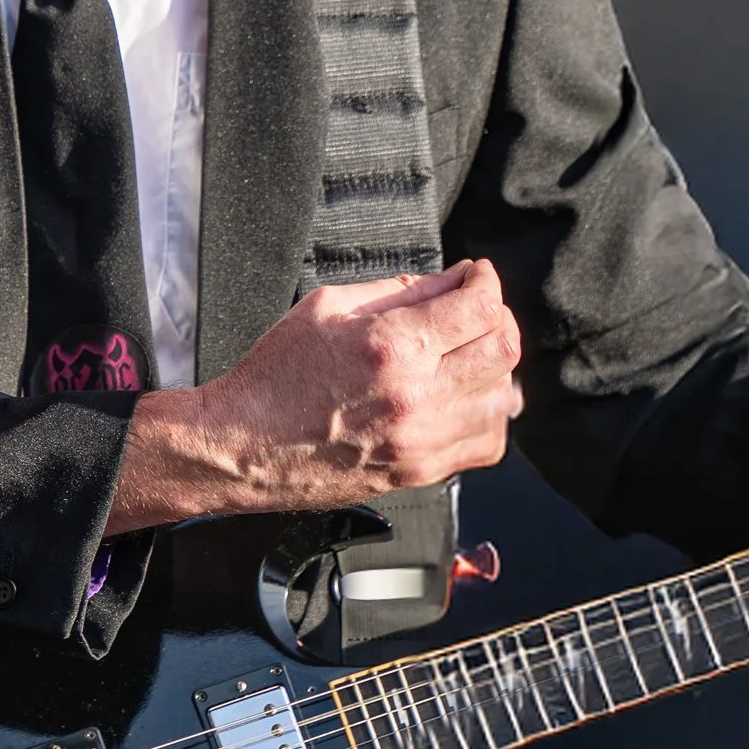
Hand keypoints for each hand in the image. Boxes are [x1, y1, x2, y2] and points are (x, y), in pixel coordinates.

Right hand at [107, 260, 522, 531]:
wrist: (244, 447)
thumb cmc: (275, 377)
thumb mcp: (326, 307)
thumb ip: (397, 290)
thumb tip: (449, 281)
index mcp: (391, 345)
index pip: (480, 306)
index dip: (486, 281)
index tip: (476, 277)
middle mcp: (416, 395)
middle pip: (504, 349)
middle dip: (496, 317)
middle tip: (474, 310)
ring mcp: (422, 439)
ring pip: (504, 397)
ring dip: (494, 368)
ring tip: (466, 356)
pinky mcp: (420, 471)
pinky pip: (488, 443)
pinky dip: (487, 416)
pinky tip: (463, 401)